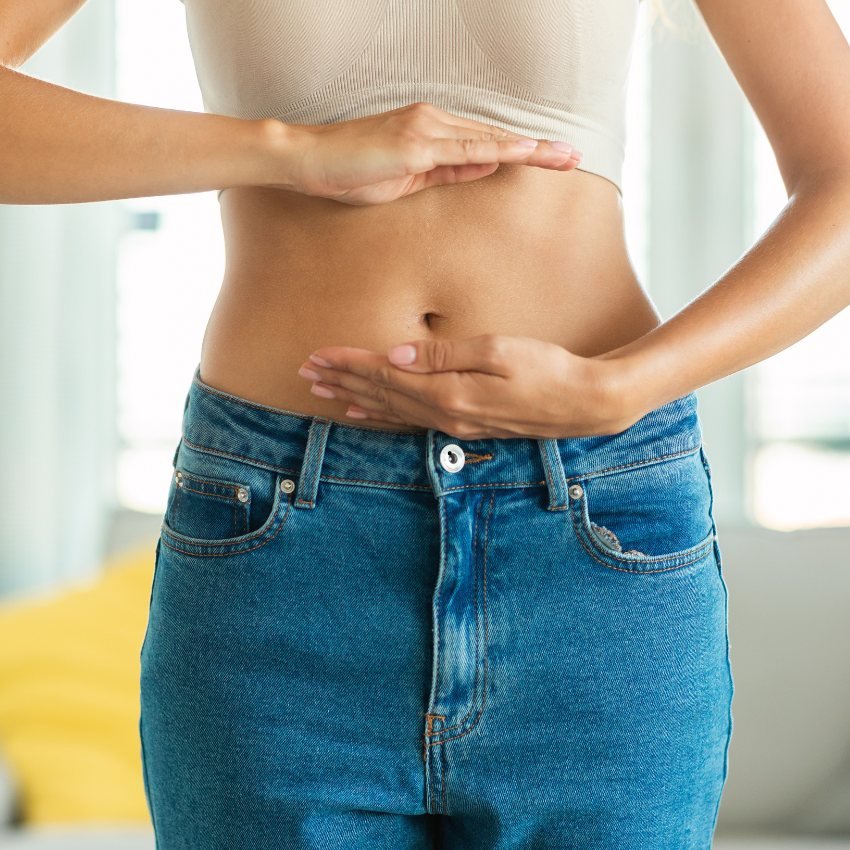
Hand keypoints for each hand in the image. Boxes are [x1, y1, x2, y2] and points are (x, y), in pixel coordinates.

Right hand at [267, 102, 581, 205]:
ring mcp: (425, 130)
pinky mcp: (414, 144)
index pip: (486, 141)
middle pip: (496, 135)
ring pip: (488, 138)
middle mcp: (433, 122)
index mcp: (431, 131)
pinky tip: (525, 151)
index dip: (522, 149)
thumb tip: (484, 165)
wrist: (308, 160)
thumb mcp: (406, 178)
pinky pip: (464, 148)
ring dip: (530, 148)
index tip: (553, 157)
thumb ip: (445, 171)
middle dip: (538, 148)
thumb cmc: (351, 172)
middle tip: (575, 157)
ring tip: (565, 158)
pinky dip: (498, 149)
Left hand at [296, 334, 639, 439]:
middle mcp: (444, 414)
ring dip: (355, 399)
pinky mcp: (464, 424)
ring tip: (324, 393)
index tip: (317, 355)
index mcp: (448, 392)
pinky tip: (365, 413)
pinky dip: (382, 416)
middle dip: (341, 381)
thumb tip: (395, 352)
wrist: (583, 403)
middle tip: (306, 373)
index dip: (349, 364)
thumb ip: (442, 353)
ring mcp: (454, 423)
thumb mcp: (497, 350)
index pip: (385, 376)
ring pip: (391, 411)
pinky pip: (410, 421)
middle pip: (381, 395)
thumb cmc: (547, 368)